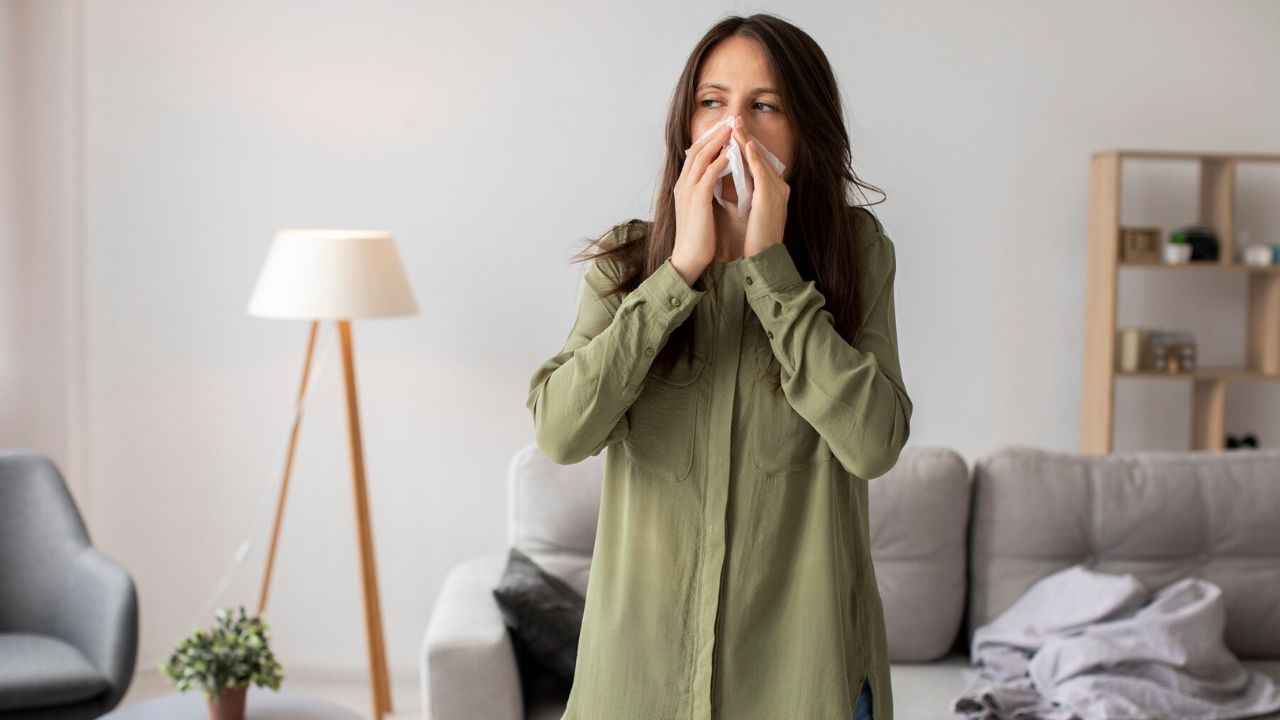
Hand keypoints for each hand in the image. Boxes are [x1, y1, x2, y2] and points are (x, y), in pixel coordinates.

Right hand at [672, 123, 731, 285]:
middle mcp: (682, 184)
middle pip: (697, 150)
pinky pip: (709, 173)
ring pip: (702, 157)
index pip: (694, 155)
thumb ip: (705, 192)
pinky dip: (721, 161)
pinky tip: (733, 153)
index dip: (709, 140)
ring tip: (732, 130)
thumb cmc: (698, 237)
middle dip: (714, 134)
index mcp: (683, 186)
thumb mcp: (700, 209)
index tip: (723, 130)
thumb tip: (717, 181)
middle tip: (730, 121)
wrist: (689, 257)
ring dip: (718, 141)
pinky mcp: (697, 199)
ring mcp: (688, 190)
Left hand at [731, 118, 789, 258]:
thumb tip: (726, 177)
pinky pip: (761, 172)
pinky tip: (744, 145)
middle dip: (746, 136)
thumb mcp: (748, 209)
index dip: (745, 145)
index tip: (733, 131)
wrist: (764, 258)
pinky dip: (753, 157)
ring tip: (735, 125)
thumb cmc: (754, 238)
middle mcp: (779, 186)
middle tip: (734, 119)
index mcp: (773, 190)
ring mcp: (777, 190)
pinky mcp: (771, 197)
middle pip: (760, 155)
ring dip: (747, 140)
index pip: (758, 161)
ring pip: (760, 159)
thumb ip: (743, 191)